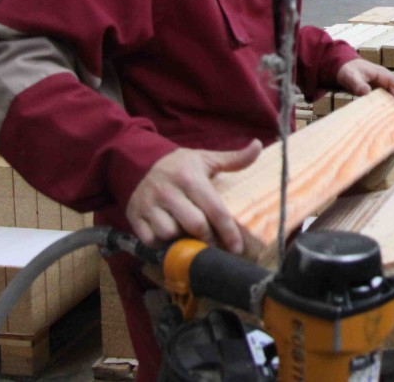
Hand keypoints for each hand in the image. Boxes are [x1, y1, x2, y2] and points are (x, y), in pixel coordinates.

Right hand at [126, 140, 261, 253]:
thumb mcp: (205, 159)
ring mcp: (149, 205)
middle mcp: (168, 191)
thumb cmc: (179, 165)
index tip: (237, 248)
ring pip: (170, 234)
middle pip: (195, 225)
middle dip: (207, 239)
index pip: (215, 210)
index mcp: (189, 178)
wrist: (137, 161)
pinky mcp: (134, 216)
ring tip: (189, 237)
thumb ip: (233, 159)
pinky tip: (169, 238)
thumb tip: (258, 146)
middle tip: (214, 244)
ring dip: (181, 240)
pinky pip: (150, 240)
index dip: (228, 232)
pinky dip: (161, 244)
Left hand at [336, 58, 393, 110]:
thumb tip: (367, 93)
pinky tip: (384, 121)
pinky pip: (383, 102)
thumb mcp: (351, 76)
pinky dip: (385, 110)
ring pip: (392, 100)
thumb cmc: (347, 69)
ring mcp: (380, 87)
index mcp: (383, 75)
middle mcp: (384, 81)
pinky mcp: (374, 93)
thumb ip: (358, 84)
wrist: (341, 66)